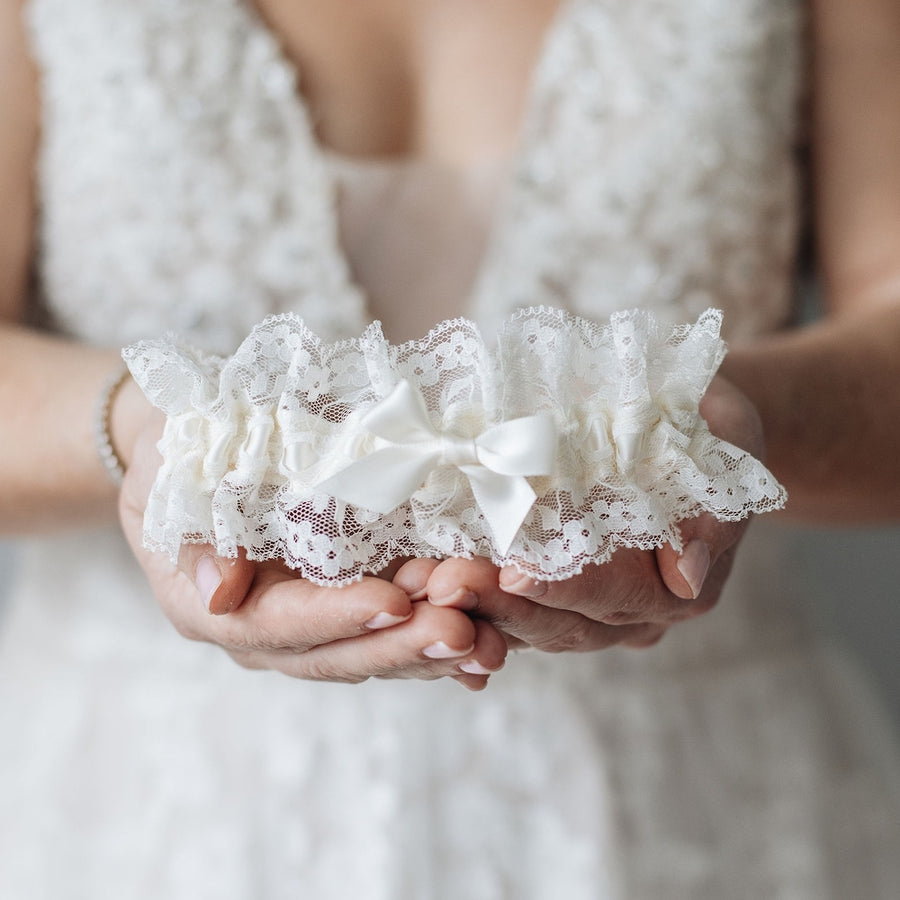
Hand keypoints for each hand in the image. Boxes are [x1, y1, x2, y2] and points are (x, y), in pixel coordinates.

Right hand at [117, 408, 506, 689]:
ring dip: (432, 649)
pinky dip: (438, 647)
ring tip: (490, 641)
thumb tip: (218, 594)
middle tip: (462, 631)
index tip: (392, 603)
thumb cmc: (182, 453)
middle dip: (401, 645)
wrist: (196, 450)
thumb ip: (197, 535)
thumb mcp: (173, 477)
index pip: (279, 623)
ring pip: (374, 653)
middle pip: (337, 654)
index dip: (337, 616)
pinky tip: (488, 654)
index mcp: (217, 608)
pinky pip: (393, 637)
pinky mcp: (348, 611)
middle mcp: (266, 633)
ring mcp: (312, 627)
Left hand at [393, 376, 762, 651]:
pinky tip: (417, 587)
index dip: (563, 589)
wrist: (687, 419)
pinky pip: (504, 605)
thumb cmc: (706, 421)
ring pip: (522, 622)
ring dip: (469, 606)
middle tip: (440, 584)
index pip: (612, 597)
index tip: (514, 574)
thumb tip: (688, 574)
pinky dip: (465, 600)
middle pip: (557, 622)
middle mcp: (625, 610)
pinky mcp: (546, 585)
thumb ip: (716, 511)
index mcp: (672, 586)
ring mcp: (583, 604)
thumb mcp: (730, 440)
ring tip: (417, 583)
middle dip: (497, 605)